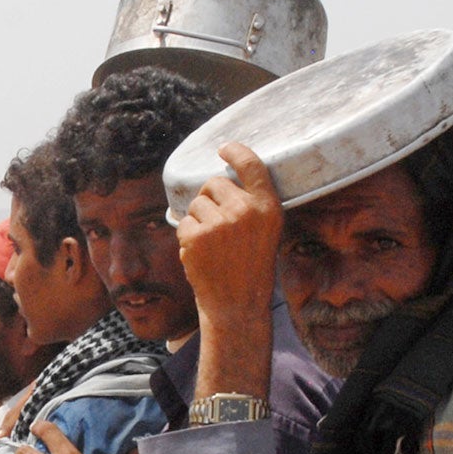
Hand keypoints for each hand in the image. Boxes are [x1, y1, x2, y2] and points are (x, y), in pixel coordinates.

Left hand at [176, 142, 282, 330]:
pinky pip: (184, 222)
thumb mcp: (266, 232)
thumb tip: (223, 179)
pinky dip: (188, 236)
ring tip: (213, 244)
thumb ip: (252, 204)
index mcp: (268, 208)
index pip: (251, 165)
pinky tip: (202, 254)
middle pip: (214, 183)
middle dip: (209, 198)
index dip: (236, 152)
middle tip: (218, 226)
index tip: (224, 148)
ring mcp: (220, 223)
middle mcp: (245, 211)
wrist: (237, 305)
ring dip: (198, 219)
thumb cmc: (251, 268)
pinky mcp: (197, 236)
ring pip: (196, 203)